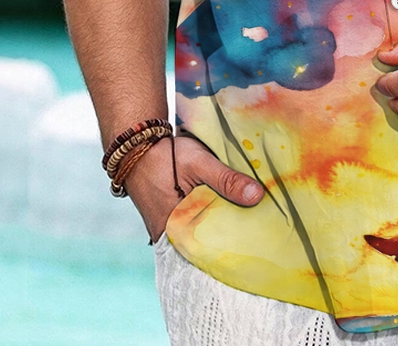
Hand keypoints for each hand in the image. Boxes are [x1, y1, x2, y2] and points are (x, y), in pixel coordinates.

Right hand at [123, 134, 263, 242]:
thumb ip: (226, 180)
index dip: (233, 246)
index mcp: (177, 228)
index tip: (257, 243)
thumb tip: (257, 196)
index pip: (210, 249)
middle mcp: (171, 235)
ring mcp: (170, 229)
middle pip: (207, 242)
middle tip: (259, 234)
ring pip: (201, 234)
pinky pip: (193, 225)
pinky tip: (229, 212)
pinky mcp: (171, 219)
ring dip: (220, 227)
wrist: (137, 149)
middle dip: (230, 238)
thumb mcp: (199, 163)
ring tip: (249, 223)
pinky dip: (209, 220)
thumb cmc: (166, 156)